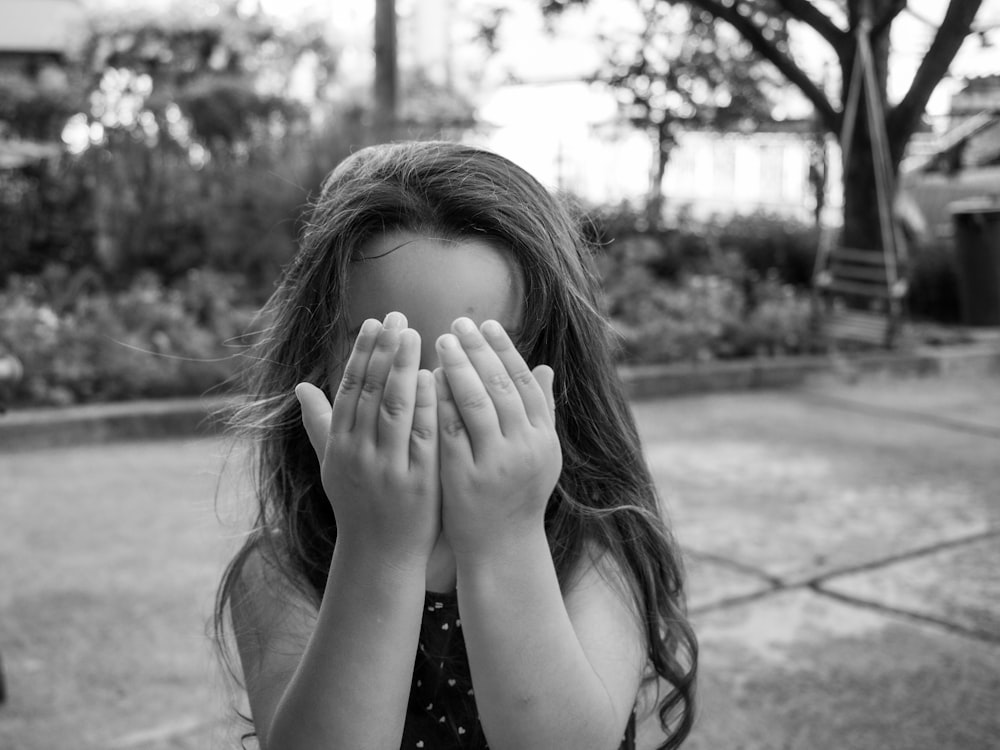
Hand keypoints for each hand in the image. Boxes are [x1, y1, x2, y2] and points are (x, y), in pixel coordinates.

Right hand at [296, 312, 439, 566]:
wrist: (380, 557)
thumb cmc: (358, 506)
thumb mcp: (331, 466)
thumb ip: (320, 425)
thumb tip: (300, 387)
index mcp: (339, 447)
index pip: (349, 390)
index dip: (362, 354)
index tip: (374, 322)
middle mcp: (358, 455)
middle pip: (370, 393)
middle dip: (384, 352)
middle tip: (398, 316)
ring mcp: (387, 469)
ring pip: (394, 410)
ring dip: (403, 369)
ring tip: (416, 336)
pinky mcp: (417, 483)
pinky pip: (423, 437)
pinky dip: (428, 406)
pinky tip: (435, 378)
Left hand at [434, 318, 560, 562]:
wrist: (502, 546)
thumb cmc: (518, 493)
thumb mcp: (539, 453)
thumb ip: (542, 410)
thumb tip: (545, 367)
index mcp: (544, 436)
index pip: (524, 381)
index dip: (504, 349)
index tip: (485, 324)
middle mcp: (524, 447)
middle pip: (499, 385)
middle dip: (476, 350)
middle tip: (455, 324)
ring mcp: (495, 463)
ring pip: (474, 402)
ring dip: (455, 368)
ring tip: (438, 343)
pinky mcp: (464, 477)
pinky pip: (448, 429)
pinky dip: (437, 400)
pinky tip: (424, 380)